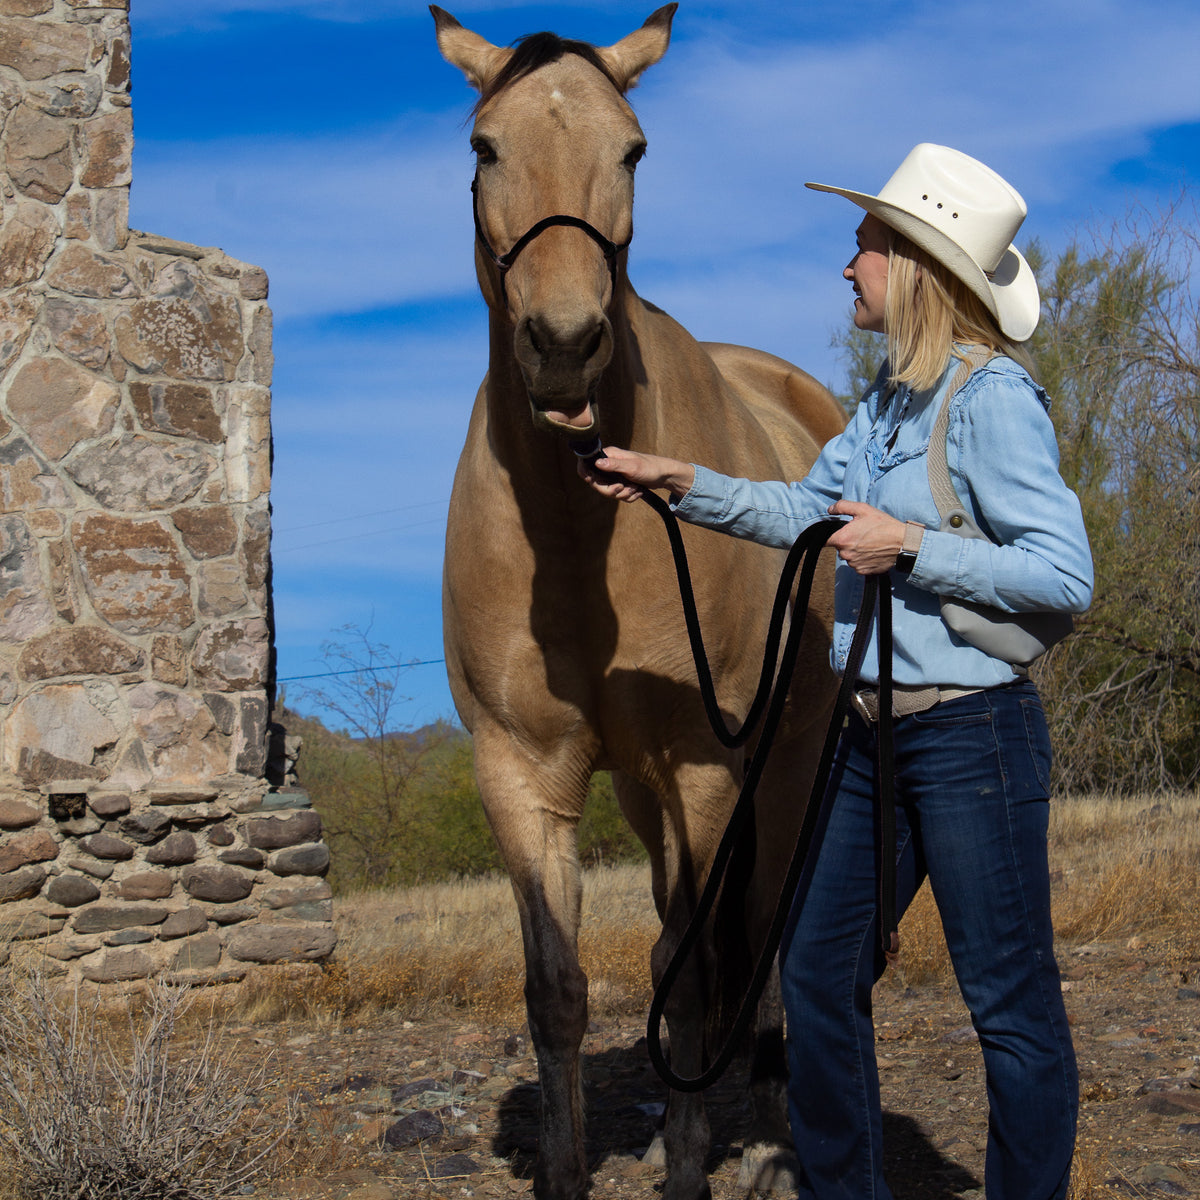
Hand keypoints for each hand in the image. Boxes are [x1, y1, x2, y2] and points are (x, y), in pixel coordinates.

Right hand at [577, 446, 695, 503]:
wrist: (665, 476)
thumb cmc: (651, 468)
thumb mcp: (632, 467)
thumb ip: (614, 465)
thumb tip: (597, 462)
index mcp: (610, 456)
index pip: (587, 464)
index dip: (587, 475)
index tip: (594, 482)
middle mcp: (610, 464)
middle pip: (597, 483)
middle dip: (611, 490)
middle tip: (623, 488)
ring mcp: (615, 475)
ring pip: (609, 491)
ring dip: (623, 494)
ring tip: (635, 488)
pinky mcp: (622, 483)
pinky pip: (618, 495)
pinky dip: (628, 496)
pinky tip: (638, 491)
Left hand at [825, 500, 905, 574]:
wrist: (902, 543)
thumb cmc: (883, 525)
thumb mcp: (863, 509)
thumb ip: (842, 507)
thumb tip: (830, 510)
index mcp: (842, 539)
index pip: (825, 540)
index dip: (830, 535)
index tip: (839, 533)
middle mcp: (846, 554)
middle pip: (839, 548)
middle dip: (847, 541)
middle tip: (861, 534)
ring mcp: (854, 564)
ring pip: (848, 556)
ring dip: (855, 551)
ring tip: (869, 543)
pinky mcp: (863, 571)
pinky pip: (857, 564)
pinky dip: (862, 559)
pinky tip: (872, 551)